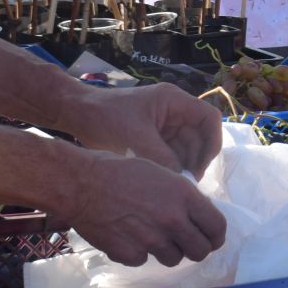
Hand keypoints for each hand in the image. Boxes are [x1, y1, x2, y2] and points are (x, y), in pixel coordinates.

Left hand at [68, 80, 223, 176]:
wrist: (75, 115)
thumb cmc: (105, 119)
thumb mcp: (136, 139)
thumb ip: (163, 159)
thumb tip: (183, 182)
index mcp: (173, 101)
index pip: (208, 118)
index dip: (212, 142)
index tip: (202, 166)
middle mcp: (173, 111)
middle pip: (199, 136)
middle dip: (196, 160)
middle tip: (187, 184)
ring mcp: (163, 124)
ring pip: (186, 148)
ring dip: (184, 166)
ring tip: (175, 186)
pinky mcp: (153, 137)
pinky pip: (172, 153)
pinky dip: (171, 167)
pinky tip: (164, 182)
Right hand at [69, 153, 226, 266]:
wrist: (82, 184)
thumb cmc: (120, 172)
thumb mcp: (162, 174)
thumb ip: (183, 197)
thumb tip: (196, 216)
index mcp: (184, 196)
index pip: (216, 227)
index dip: (216, 236)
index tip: (210, 238)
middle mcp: (172, 220)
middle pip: (200, 251)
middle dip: (195, 249)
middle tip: (184, 243)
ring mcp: (151, 240)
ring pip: (173, 259)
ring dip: (166, 250)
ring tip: (150, 234)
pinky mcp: (130, 254)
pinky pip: (144, 260)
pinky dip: (138, 252)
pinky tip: (127, 235)